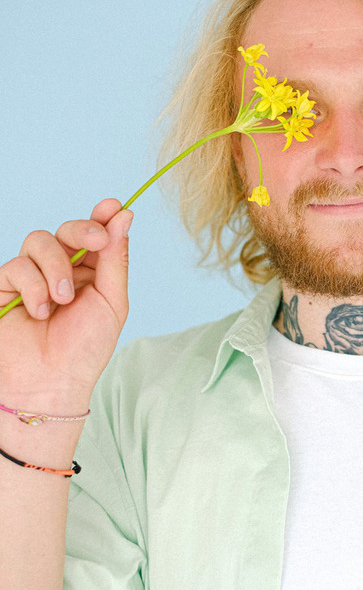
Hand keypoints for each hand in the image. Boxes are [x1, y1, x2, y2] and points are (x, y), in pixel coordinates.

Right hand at [0, 199, 132, 410]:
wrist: (50, 383)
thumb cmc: (84, 349)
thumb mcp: (111, 302)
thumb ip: (114, 259)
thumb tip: (124, 216)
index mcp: (90, 272)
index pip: (94, 234)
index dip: (102, 216)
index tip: (113, 206)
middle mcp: (60, 269)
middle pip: (66, 229)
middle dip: (82, 230)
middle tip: (97, 242)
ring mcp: (31, 276)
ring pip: (39, 241)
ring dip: (56, 268)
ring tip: (63, 300)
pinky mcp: (5, 286)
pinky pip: (17, 266)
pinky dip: (33, 287)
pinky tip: (40, 312)